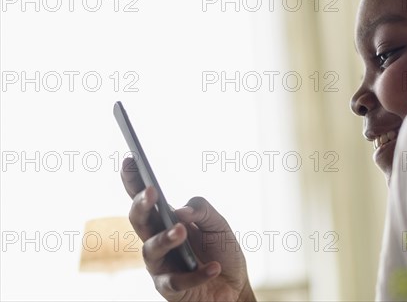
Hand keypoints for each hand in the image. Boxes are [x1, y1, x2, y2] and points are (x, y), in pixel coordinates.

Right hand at [121, 157, 255, 301]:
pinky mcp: (171, 289)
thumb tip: (179, 211)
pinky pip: (178, 281)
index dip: (134, 181)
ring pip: (150, 250)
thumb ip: (202, 210)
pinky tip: (213, 267)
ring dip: (165, 238)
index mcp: (166, 220)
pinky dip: (197, 273)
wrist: (234, 285)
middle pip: (138, 221)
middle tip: (151, 191)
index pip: (145, 199)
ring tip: (181, 230)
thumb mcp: (218, 224)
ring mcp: (161, 265)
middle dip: (141, 205)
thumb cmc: (221, 250)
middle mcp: (158, 240)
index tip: (130, 159)